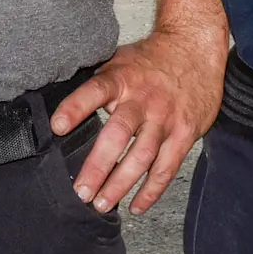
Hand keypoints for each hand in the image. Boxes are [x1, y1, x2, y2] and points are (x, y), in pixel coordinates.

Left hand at [49, 25, 225, 215]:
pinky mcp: (185, 133)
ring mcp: (165, 118)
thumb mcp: (120, 61)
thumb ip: (98, 84)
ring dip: (121, 184)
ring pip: (142, 156)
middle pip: (119, 134)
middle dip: (98, 166)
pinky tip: (136, 205)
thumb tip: (60, 103)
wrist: (194, 48)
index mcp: (122, 78)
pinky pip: (166, 167)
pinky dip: (151, 190)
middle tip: (81, 191)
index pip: (95, 91)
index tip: (58, 126)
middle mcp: (143, 99)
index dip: (76, 108)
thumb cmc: (151, 59)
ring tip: (101, 204)